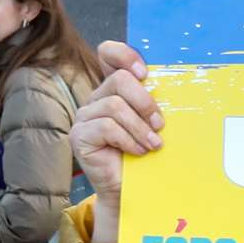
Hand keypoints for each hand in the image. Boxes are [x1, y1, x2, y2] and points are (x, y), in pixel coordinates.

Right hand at [71, 40, 163, 242]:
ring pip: (115, 106)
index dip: (126, 55)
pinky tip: (138, 151)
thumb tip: (164, 85)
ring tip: (152, 144)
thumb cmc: (144, 153)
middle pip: (119, 80)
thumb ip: (151, 101)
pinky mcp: (79, 136)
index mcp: (112, 89)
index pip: (108, 53)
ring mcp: (84, 117)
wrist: (131, 189)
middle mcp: (95, 99)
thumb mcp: (151, 121)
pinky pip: (107, 127)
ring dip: (140, 127)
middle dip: (145, 102)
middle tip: (160, 125)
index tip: (145, 73)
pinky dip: (128, 140)